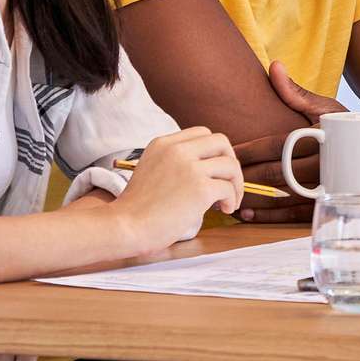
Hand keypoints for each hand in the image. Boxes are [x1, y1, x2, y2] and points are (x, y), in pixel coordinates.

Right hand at [110, 125, 242, 250]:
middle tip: (228, 182)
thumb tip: (210, 167)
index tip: (214, 170)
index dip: (215, 151)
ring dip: (236, 183)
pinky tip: (223, 209)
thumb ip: (176, 162)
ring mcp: (189, 168)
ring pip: (230, 165)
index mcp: (163, 144)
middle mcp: (177, 150)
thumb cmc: (137, 207)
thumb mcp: (152, 169)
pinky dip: (231, 199)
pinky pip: (228, 188)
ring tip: (228, 201)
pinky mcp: (200, 188)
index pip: (202, 133)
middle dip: (230, 161)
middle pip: (221, 142)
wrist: (124, 227)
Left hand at [231, 62, 346, 223]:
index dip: (249, 150)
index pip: (276, 146)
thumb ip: (297, 92)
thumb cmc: (351, 126)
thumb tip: (274, 67)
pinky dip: (270, 216)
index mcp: (322, 139)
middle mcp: (326, 165)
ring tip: (230, 193)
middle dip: (245, 173)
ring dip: (254, 197)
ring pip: (282, 197)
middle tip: (222, 172)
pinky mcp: (329, 205)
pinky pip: (295, 214)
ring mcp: (328, 188)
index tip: (229, 150)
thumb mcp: (328, 107)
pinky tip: (249, 213)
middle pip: (275, 173)